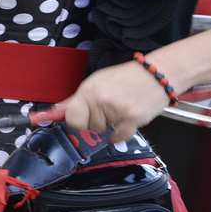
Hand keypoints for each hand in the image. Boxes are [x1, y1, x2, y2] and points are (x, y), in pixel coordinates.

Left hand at [57, 61, 173, 142]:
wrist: (155, 75)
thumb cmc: (125, 78)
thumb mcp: (96, 82)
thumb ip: (76, 99)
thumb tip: (55, 111)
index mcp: (89, 90)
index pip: (71, 117)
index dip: (75, 120)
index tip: (80, 119)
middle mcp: (101, 100)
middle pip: (87, 127)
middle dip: (93, 122)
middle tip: (104, 110)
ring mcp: (117, 110)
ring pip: (103, 131)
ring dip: (109, 125)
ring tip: (118, 109)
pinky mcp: (133, 119)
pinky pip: (118, 136)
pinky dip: (119, 134)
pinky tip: (123, 122)